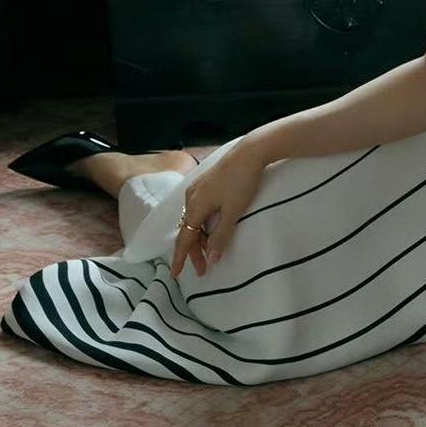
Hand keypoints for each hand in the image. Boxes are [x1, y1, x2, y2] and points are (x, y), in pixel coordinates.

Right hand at [169, 142, 267, 278]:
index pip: (184, 238)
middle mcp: (191, 198)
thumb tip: (212, 258)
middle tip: (204, 269)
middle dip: (194, 251)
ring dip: (201, 237)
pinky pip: (199, 209)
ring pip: (194, 220)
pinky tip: (212, 228)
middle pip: (189, 230)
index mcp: (195, 206)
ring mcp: (198, 189)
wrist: (250, 152)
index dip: (180, 258)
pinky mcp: (207, 183)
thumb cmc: (242, 182)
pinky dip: (204, 224)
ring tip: (211, 251)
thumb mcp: (233, 212)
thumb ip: (222, 236)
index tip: (175, 274)